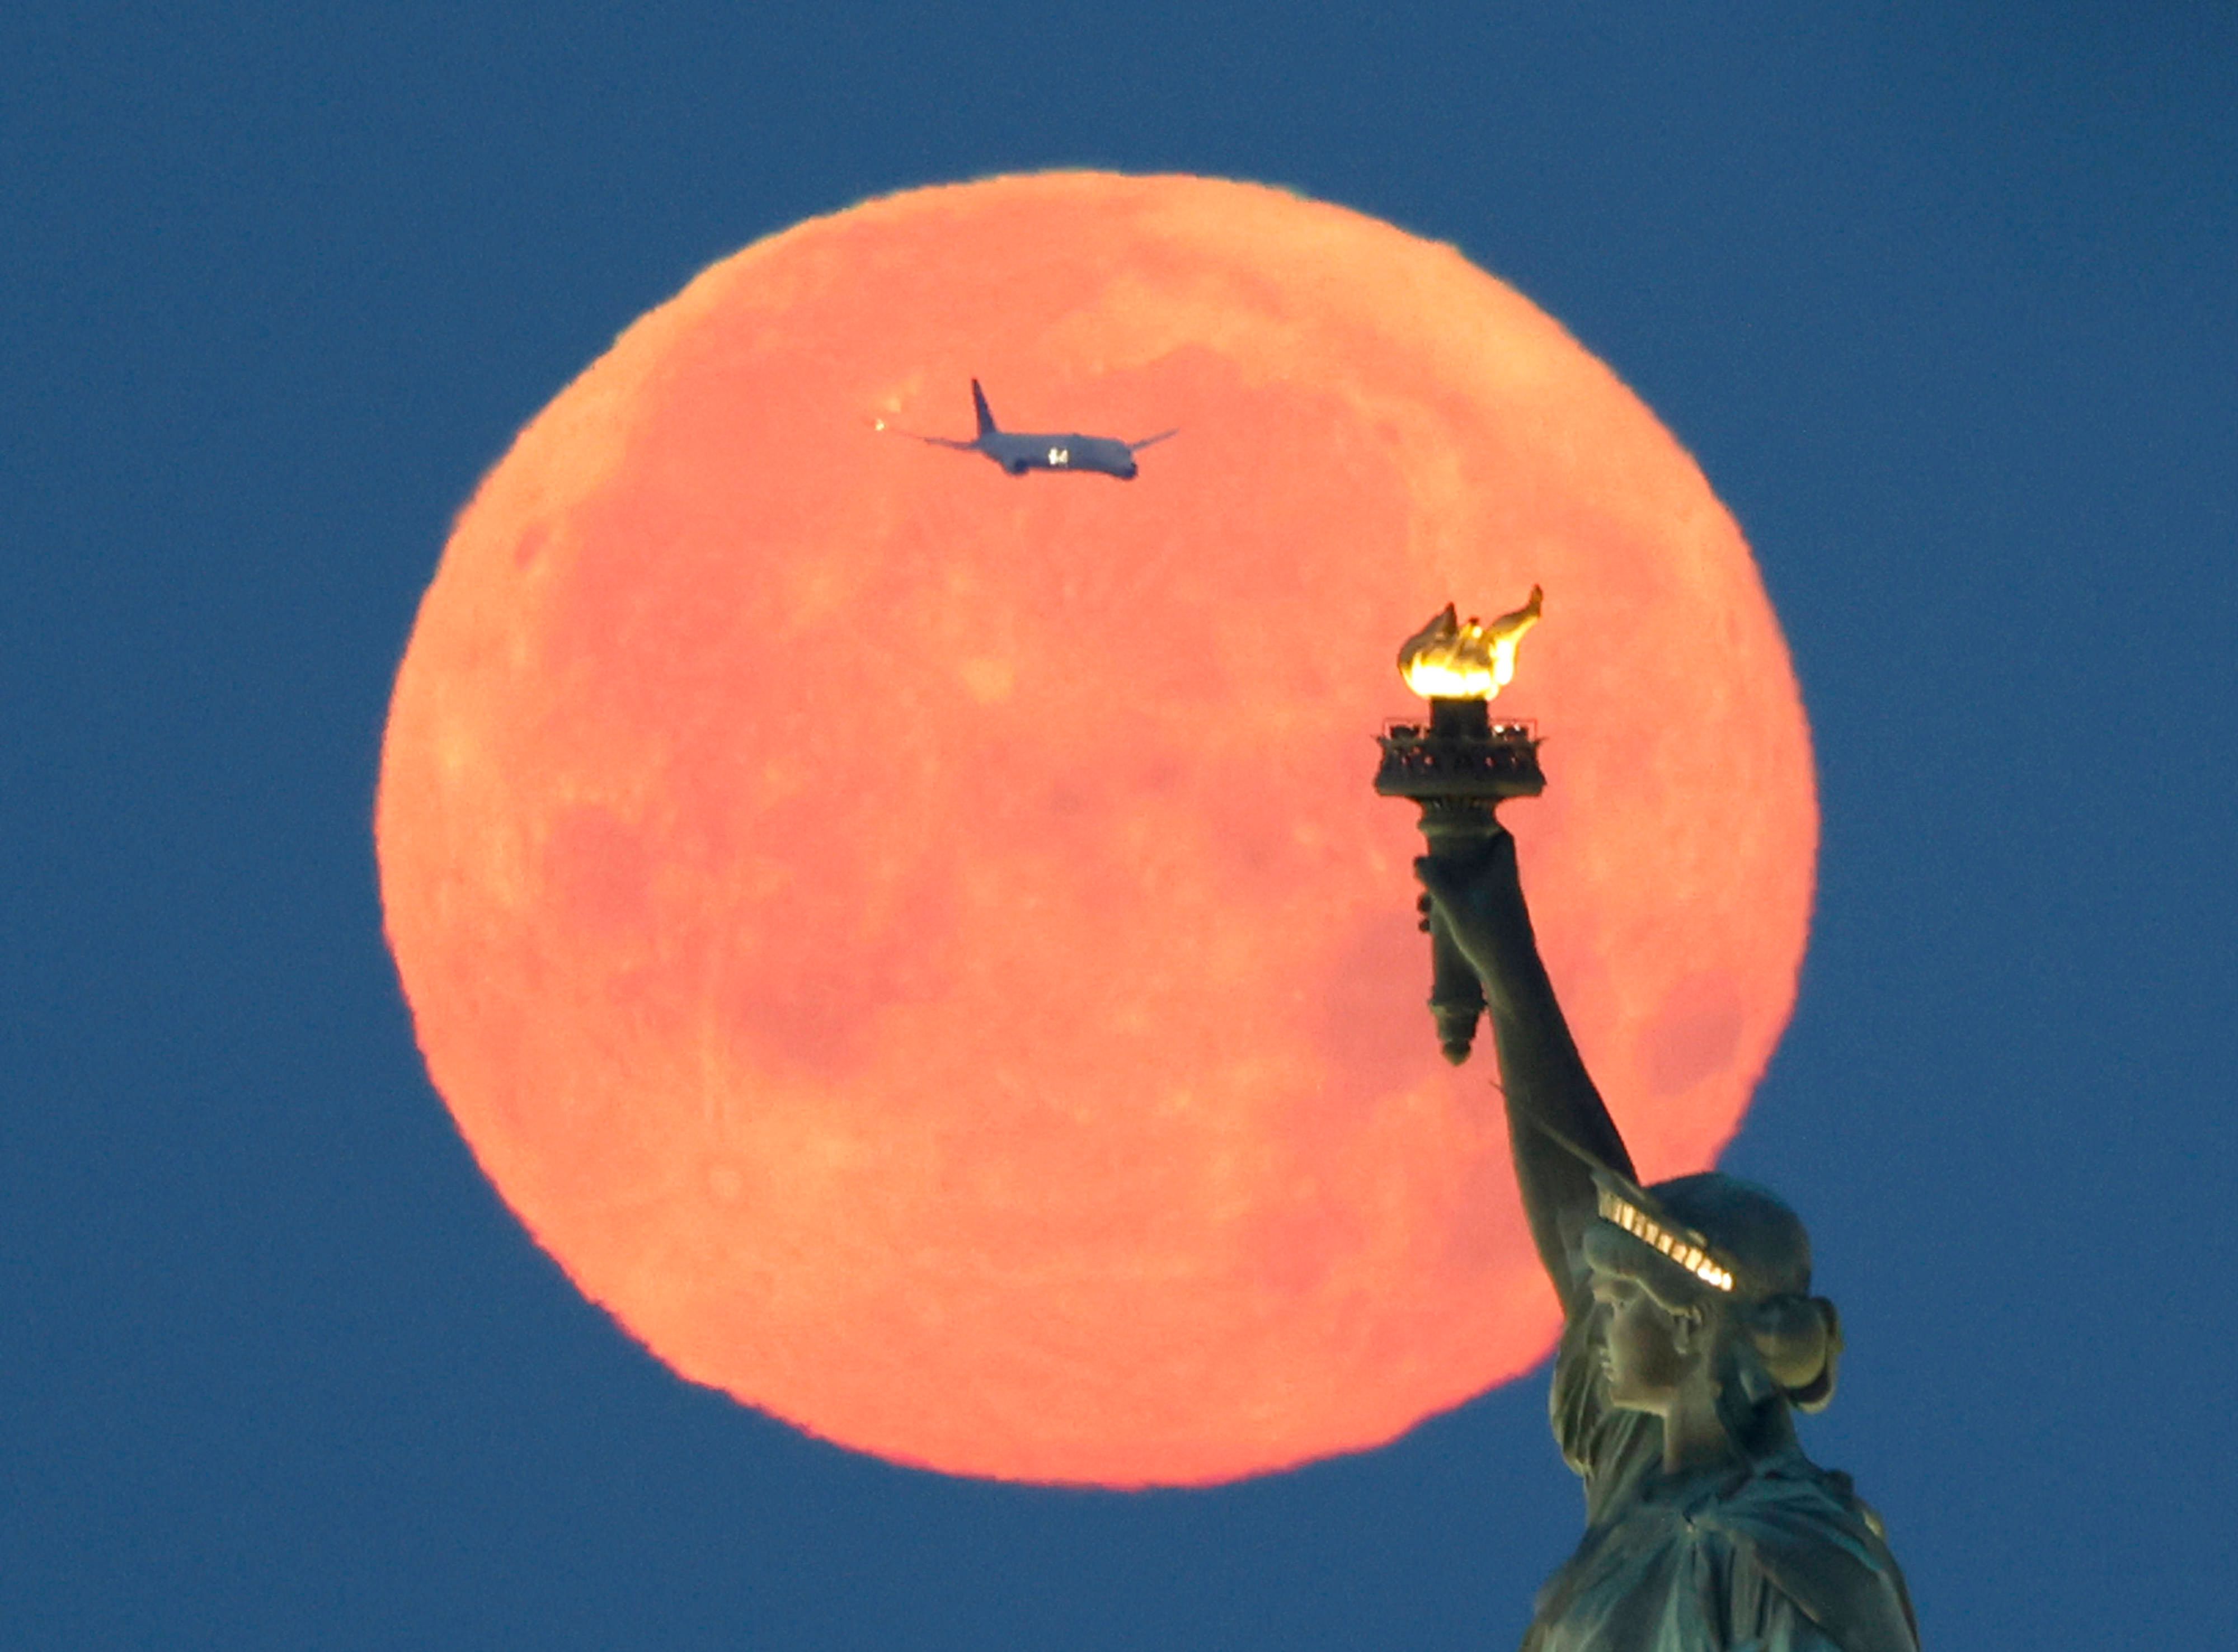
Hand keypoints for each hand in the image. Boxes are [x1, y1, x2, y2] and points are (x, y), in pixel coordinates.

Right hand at [1413, 827, 1531, 989]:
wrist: (1513, 977)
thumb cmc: (1486, 934)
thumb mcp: (1453, 904)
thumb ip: (1435, 880)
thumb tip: (1418, 860)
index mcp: (1501, 872)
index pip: (1501, 838)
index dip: (1484, 829)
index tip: (1460, 830)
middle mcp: (1504, 887)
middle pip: (1478, 864)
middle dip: (1448, 869)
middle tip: (1427, 874)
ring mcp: (1500, 909)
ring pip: (1469, 891)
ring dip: (1443, 895)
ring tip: (1420, 908)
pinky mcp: (1495, 930)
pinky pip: (1469, 913)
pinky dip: (1449, 915)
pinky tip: (1428, 929)